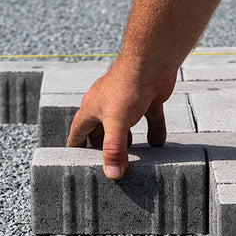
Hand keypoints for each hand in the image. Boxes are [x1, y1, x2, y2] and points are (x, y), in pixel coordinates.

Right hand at [66, 60, 176, 179]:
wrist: (152, 61)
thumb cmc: (127, 87)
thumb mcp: (116, 122)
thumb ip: (114, 149)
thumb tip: (113, 174)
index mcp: (91, 110)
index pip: (78, 134)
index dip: (76, 151)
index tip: (78, 167)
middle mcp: (106, 107)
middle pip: (100, 133)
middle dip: (104, 150)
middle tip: (109, 169)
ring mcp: (127, 103)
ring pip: (125, 128)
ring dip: (129, 143)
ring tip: (132, 161)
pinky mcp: (146, 101)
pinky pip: (149, 119)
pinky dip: (154, 132)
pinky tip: (158, 145)